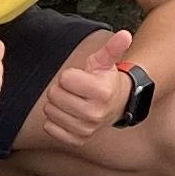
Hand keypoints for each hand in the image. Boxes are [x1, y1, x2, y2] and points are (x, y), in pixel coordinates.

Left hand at [20, 28, 139, 150]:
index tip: (81, 78)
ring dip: (57, 104)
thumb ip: (113, 48)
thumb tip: (125, 34)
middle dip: (61, 89)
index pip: (64, 78)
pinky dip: (54, 120)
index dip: (70, 76)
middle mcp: (94, 114)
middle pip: (54, 95)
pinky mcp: (76, 140)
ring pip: (50, 110)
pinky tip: (68, 115)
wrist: (115, 106)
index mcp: (102, 92)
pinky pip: (50, 127)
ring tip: (73, 101)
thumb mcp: (106, 62)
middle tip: (76, 90)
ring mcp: (86, 129)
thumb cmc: (105, 80)